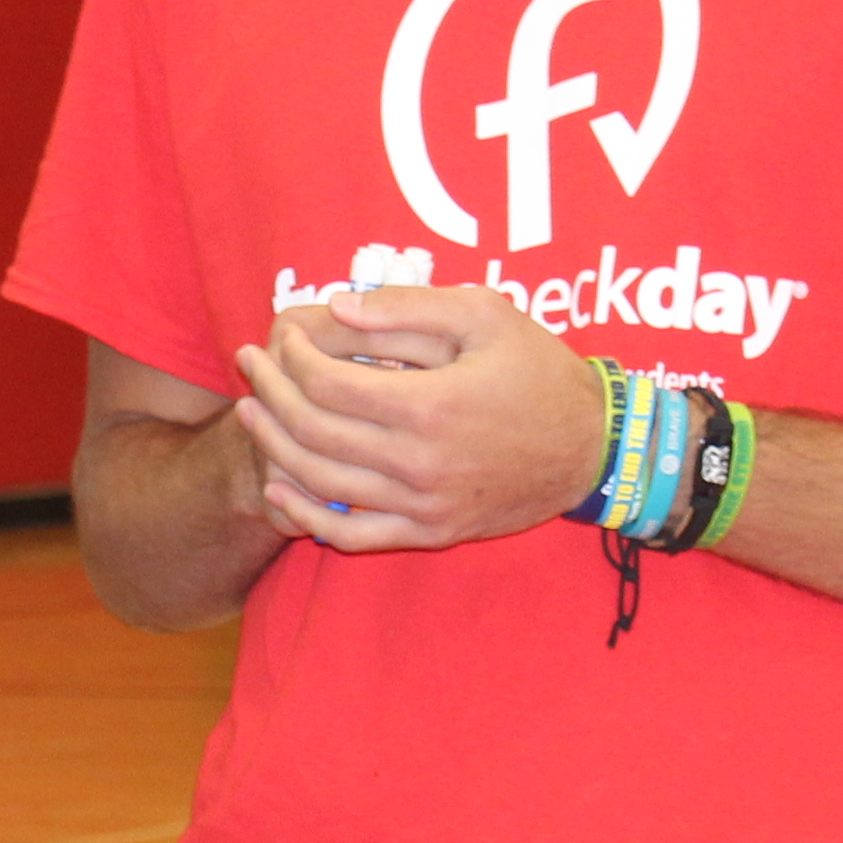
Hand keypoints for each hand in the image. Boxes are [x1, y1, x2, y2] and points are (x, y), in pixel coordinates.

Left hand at [231, 281, 604, 553]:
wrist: (593, 447)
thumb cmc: (540, 370)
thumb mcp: (486, 314)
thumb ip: (408, 308)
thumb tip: (337, 307)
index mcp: (431, 405)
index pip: (328, 384)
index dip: (292, 356)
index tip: (281, 335)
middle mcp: (420, 463)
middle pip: (313, 431)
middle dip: (269, 393)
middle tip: (249, 363)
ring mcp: (424, 505)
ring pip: (322, 483)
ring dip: (273, 446)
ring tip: (250, 412)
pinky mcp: (432, 532)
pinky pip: (354, 535)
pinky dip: (307, 516)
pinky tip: (279, 489)